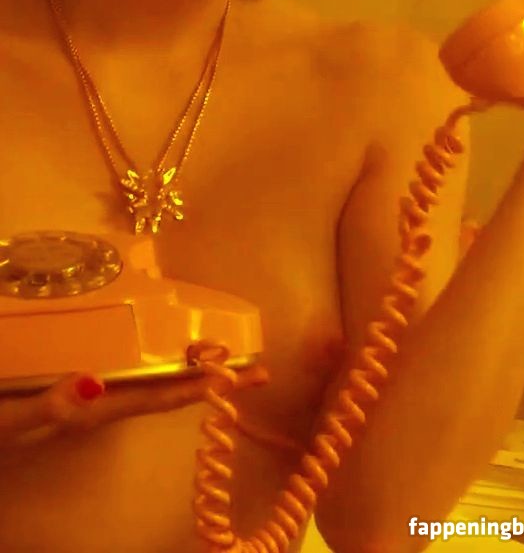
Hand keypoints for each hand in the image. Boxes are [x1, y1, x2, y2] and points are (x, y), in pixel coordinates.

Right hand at [0, 362, 268, 448]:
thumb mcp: (15, 416)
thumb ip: (53, 404)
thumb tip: (96, 381)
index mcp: (99, 406)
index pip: (164, 396)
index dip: (207, 387)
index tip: (247, 378)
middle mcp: (106, 399)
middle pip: (171, 389)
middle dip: (215, 381)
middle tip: (260, 369)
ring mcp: (96, 391)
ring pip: (155, 379)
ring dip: (194, 368)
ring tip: (232, 355)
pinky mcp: (82, 380)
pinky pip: (132, 368)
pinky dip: (161, 357)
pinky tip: (170, 344)